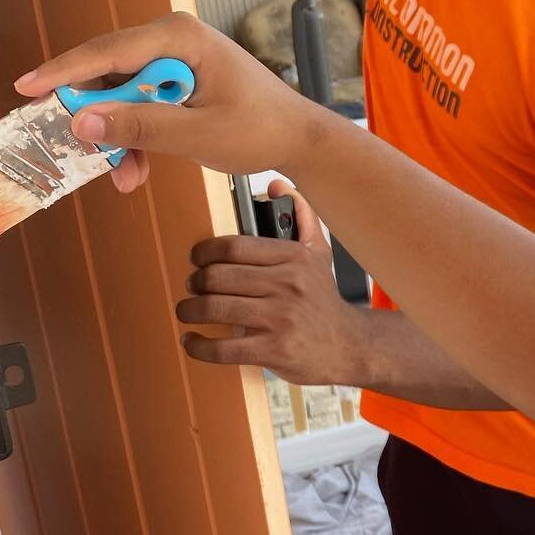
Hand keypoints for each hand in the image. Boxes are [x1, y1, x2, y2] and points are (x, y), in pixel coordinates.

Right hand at [13, 12, 318, 192]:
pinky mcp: (173, 82)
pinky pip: (135, 106)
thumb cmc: (259, 128)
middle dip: (97, 119)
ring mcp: (171, 60)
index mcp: (181, 38)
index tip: (27, 88)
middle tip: (80, 153)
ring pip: (118, 96)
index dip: (65, 71)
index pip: (109, 50)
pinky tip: (136, 170)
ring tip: (125, 177)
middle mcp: (172, 40)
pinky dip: (132, 138)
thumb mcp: (198, 135)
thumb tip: (83, 120)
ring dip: (117, 137)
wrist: (295, 138)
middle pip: (107, 73)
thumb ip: (142, 127)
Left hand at [180, 182, 376, 384]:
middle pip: (217, 277)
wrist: (347, 344)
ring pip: (214, 309)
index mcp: (294, 257)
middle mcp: (288, 285)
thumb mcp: (319, 254)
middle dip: (194, 282)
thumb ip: (300, 216)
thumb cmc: (323, 299)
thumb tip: (277, 184)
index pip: (234, 246)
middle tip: (192, 286)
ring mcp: (281, 319)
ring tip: (187, 311)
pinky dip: (197, 345)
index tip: (197, 259)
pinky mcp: (273, 350)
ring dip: (189, 310)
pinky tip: (192, 340)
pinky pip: (221, 348)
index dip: (205, 252)